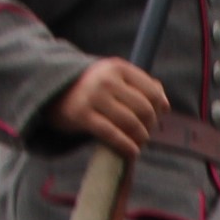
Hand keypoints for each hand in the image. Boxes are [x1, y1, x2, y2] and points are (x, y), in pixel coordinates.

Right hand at [47, 58, 168, 156]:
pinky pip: (112, 135)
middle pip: (144, 109)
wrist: (54, 92)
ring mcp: (94, 97)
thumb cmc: (93, 88)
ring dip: (140, 137)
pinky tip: (132, 152)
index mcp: (118, 67)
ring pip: (130, 123)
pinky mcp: (82, 116)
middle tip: (145, 133)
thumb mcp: (115, 77)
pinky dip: (126, 146)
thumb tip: (164, 104)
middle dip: (149, 125)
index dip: (159, 108)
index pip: (152, 92)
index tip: (158, 118)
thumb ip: (141, 85)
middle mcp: (107, 80)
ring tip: (139, 142)